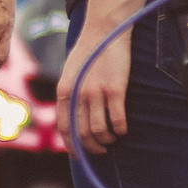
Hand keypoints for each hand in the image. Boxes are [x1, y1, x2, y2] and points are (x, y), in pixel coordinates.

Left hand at [58, 21, 131, 153]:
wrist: (103, 32)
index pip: (64, 127)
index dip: (71, 145)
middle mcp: (78, 95)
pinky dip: (121, 130)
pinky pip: (117, 120)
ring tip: (113, 138)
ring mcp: (96, 93)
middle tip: (101, 150)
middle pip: (83, 133)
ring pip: (99, 131)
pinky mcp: (115, 90)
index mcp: (64, 91)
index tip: (79, 156)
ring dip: (107, 140)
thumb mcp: (70, 73)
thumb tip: (72, 116)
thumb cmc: (88, 53)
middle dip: (92, 147)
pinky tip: (123, 130)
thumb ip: (70, 93)